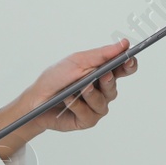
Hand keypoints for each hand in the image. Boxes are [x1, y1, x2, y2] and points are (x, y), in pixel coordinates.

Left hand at [0, 39, 138, 158]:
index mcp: (101, 73)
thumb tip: (124, 44)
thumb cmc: (56, 78)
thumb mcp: (77, 61)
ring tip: (81, 88)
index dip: (129, 65)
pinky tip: (69, 100)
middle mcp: (101, 91)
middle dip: (109, 81)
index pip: (122, 69)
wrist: (36, 99)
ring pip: (103, 101)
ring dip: (91, 94)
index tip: (129, 60)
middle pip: (114, 86)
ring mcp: (95, 106)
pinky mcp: (87, 120)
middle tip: (104, 75)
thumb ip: (102, 54)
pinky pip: (89, 113)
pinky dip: (78, 106)